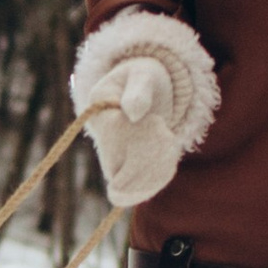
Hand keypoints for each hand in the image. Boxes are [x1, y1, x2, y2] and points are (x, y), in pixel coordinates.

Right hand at [82, 49, 182, 207]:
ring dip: (155, 173)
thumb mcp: (144, 75)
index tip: (158, 123)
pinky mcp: (124, 171)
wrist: (146, 91)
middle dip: (151, 158)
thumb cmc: (145, 77)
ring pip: (125, 188)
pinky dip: (157, 181)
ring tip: (170, 148)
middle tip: (168, 138)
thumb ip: (140, 89)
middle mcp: (99, 137)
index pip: (115, 135)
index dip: (141, 136)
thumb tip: (134, 112)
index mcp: (98, 109)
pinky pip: (135, 192)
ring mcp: (110, 157)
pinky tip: (169, 161)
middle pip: (118, 169)